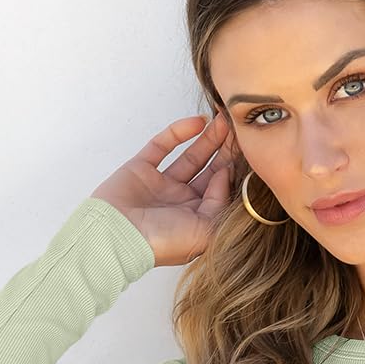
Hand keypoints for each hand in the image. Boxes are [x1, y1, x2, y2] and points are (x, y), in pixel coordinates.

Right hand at [90, 110, 240, 267]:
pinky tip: (197, 122)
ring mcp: (161, 185)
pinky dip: (178, 132)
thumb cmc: (162, 243)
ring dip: (207, 138)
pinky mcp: (141, 168)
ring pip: (190, 156)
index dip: (235, 170)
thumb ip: (221, 202)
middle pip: (209, 171)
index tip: (248, 151)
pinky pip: (162, 145)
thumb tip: (227, 174)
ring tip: (223, 120)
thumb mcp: (206, 231)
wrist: (116, 237)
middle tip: (239, 129)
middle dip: (224, 150)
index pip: (222, 191)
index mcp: (197, 219)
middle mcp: (181, 202)